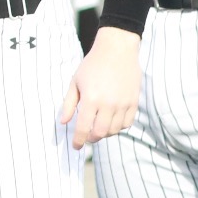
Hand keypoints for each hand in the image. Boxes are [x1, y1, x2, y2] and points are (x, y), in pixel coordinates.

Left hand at [62, 26, 140, 147]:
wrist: (117, 51)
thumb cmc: (92, 65)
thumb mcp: (75, 82)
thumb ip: (69, 104)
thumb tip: (63, 122)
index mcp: (91, 99)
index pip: (83, 127)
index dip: (78, 140)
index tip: (75, 146)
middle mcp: (109, 104)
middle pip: (100, 133)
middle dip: (91, 138)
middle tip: (86, 137)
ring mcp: (123, 104)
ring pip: (115, 130)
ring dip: (105, 133)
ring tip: (97, 128)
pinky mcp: (134, 102)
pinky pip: (127, 123)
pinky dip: (118, 127)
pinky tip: (111, 122)